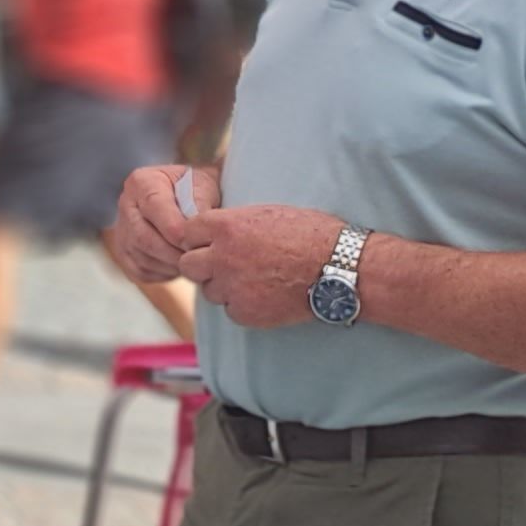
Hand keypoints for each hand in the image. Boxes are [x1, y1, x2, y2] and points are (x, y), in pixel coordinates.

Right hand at [108, 163, 199, 287]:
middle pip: (143, 237)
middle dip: (173, 252)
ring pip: (142, 257)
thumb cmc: (195, 188)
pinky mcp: (124, 252)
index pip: (154, 207)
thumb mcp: (203, 184)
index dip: (175, 229)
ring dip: (170, 265)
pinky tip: (179, 265)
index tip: (196, 240)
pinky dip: (163, 273)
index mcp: (142, 182)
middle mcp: (126, 205)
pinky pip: (141, 271)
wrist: (187, 196)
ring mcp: (122, 230)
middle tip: (197, 258)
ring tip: (191, 261)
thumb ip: (201, 202)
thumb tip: (198, 228)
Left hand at [178, 202, 349, 329]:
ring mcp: (232, 287)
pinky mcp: (245, 312)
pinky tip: (263, 295)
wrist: (338, 267)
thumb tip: (215, 230)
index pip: (187, 232)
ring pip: (209, 291)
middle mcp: (222, 256)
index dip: (198, 238)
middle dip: (202, 265)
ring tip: (251, 280)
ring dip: (223, 287)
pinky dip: (242, 305)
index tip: (209, 243)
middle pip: (188, 265)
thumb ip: (235, 223)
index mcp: (226, 226)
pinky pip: (230, 310)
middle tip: (222, 265)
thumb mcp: (267, 213)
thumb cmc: (311, 233)